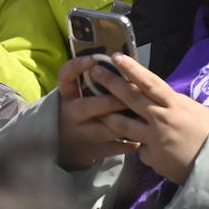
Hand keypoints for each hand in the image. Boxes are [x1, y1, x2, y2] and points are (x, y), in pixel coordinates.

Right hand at [56, 56, 139, 170]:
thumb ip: (96, 79)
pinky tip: (138, 143)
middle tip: (130, 94)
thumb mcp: (78, 93)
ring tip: (142, 117)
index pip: (66, 77)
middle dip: (109, 101)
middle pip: (87, 106)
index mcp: (68, 95)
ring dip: (123, 124)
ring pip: (102, 129)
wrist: (67, 145)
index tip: (92, 60)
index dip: (76, 67)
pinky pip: (111, 149)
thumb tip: (120, 58)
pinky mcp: (92, 150)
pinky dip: (126, 146)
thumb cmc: (80, 109)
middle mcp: (71, 113)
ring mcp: (81, 133)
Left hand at [87, 54, 208, 184]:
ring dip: (108, 116)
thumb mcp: (192, 109)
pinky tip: (142, 146)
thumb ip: (171, 102)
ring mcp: (154, 139)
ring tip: (96, 109)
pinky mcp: (151, 157)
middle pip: (131, 98)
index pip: (150, 82)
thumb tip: (155, 93)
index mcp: (174, 104)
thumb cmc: (206, 132)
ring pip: (123, 125)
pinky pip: (139, 149)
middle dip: (111, 83)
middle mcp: (161, 119)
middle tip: (95, 71)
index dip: (132, 69)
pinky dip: (139, 146)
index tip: (117, 57)